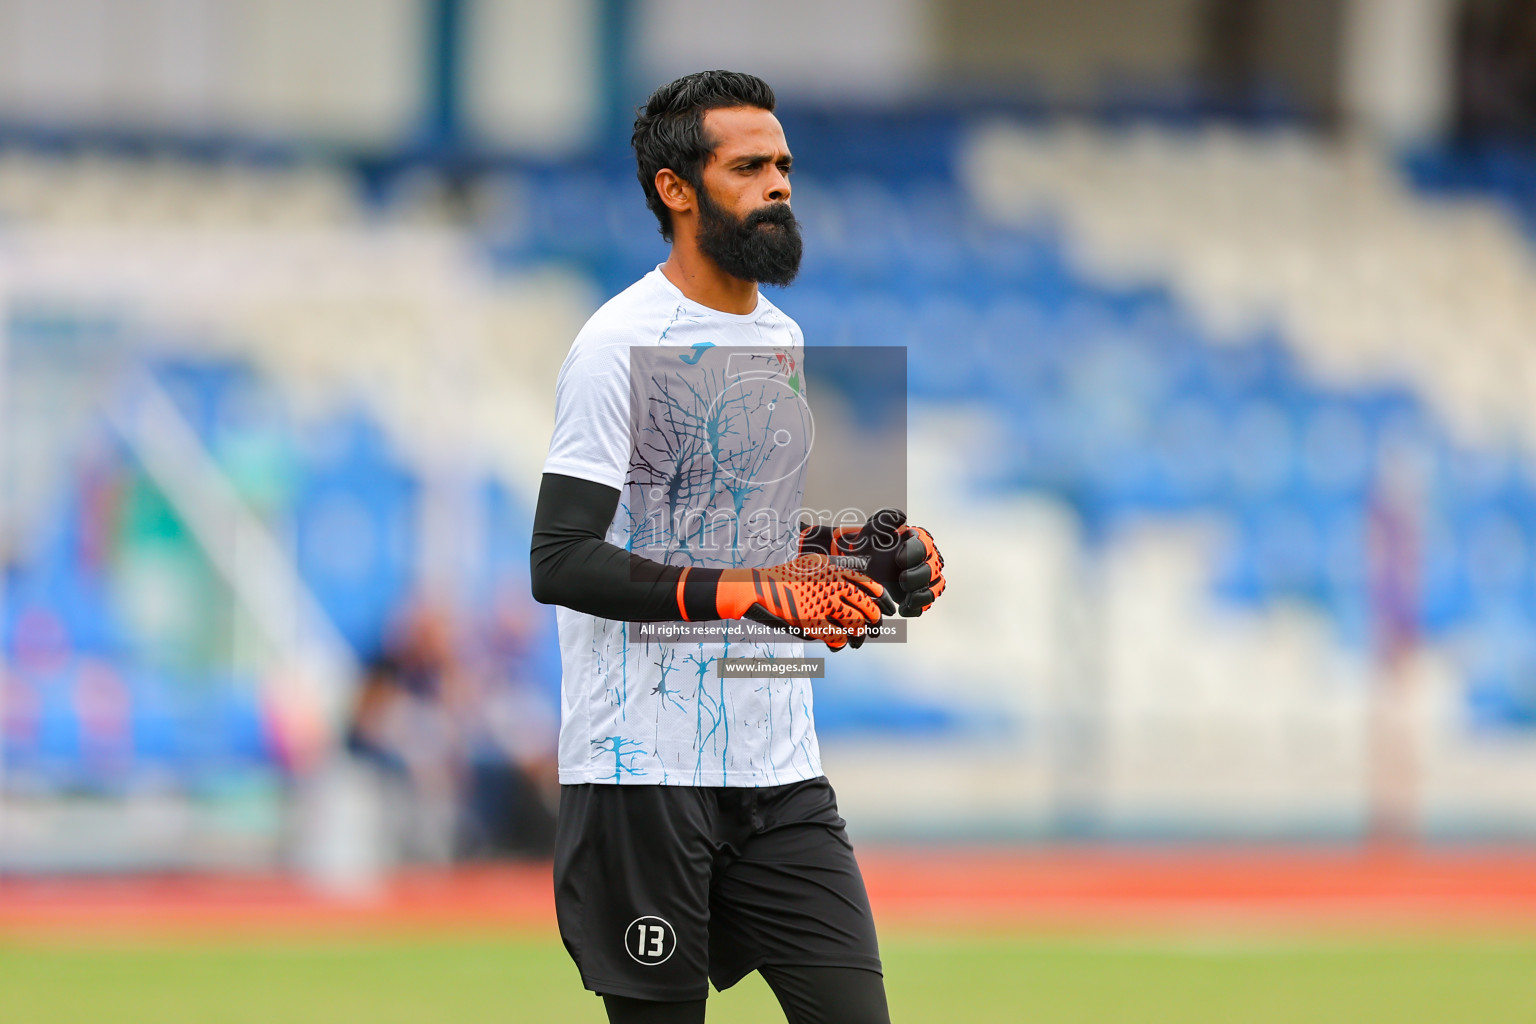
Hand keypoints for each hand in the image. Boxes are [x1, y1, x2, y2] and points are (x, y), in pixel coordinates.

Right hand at [707, 554, 894, 650]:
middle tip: (876, 627)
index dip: (882, 599)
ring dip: (859, 634)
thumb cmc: (786, 575)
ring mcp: (824, 605)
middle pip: (867, 607)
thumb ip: (837, 565)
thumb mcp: (814, 562)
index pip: (870, 586)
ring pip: (855, 625)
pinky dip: (840, 642)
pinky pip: (836, 637)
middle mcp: (834, 587)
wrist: (760, 588)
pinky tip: (838, 643)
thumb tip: (861, 565)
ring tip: (857, 638)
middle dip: (875, 620)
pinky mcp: (813, 622)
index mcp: (836, 572)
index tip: (888, 608)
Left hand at [803, 509, 945, 616]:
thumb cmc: (868, 545)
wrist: (861, 566)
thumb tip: (902, 518)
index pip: (925, 545)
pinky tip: (903, 608)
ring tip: (906, 597)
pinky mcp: (918, 595)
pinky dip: (917, 607)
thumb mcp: (871, 530)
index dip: (914, 553)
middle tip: (902, 580)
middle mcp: (926, 558)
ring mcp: (925, 578)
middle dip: (919, 575)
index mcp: (917, 540)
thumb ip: (884, 519)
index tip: (898, 560)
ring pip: (936, 586)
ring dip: (923, 593)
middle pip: (934, 568)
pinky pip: (926, 604)